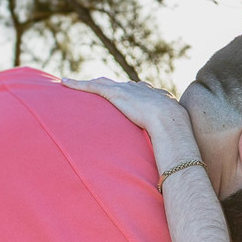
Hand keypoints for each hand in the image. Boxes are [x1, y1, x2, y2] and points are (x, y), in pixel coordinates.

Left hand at [61, 76, 190, 138]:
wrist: (170, 122)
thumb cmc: (176, 132)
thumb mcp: (174, 134)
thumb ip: (169, 141)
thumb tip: (174, 159)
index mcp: (155, 96)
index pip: (139, 91)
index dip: (131, 92)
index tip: (125, 94)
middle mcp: (140, 89)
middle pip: (121, 85)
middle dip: (110, 85)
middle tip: (101, 86)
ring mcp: (127, 90)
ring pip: (103, 84)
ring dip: (90, 84)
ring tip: (76, 83)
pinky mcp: (116, 94)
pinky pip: (92, 87)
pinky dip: (78, 84)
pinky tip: (65, 82)